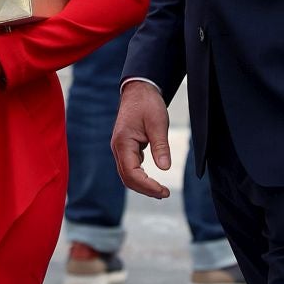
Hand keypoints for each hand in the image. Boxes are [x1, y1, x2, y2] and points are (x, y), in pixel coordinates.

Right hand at [111, 80, 172, 199]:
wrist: (139, 89)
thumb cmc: (147, 103)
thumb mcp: (158, 123)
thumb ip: (160, 146)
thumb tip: (165, 168)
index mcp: (123, 142)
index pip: (132, 173)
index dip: (147, 185)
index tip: (163, 191)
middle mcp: (118, 148)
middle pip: (127, 178)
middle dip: (145, 189)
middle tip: (164, 194)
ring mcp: (120, 148)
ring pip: (127, 174)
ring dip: (142, 185)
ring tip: (161, 191)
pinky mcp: (126, 147)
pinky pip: (130, 167)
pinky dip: (141, 177)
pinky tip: (153, 180)